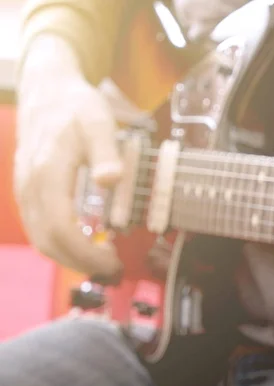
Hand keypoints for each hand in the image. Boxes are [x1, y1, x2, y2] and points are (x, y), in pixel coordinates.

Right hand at [14, 34, 122, 280]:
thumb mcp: (99, 122)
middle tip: (114, 271)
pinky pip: (39, 227)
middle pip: (48, 241)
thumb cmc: (77, 107)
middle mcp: (30, 186)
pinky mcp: (28, 191)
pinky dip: (60, 244)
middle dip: (81, 263)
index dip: (85, 253)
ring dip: (70, 257)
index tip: (112, 264)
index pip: (61, 228)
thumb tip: (111, 180)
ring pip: (40, 238)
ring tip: (103, 263)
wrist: (47, 92)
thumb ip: (106, 151)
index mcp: (47, 172)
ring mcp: (25, 189)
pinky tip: (85, 245)